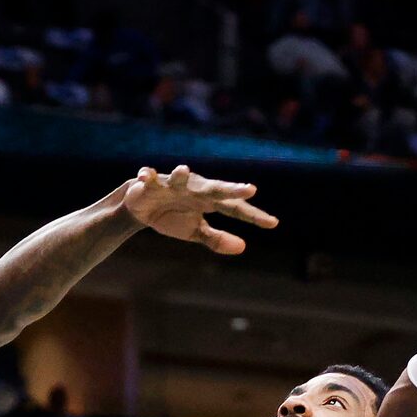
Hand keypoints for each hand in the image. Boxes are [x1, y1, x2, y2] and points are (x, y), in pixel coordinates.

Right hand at [121, 165, 277, 256]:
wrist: (144, 206)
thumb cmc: (174, 216)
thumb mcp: (196, 231)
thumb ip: (217, 239)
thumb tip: (243, 247)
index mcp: (208, 200)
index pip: (235, 208)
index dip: (253, 215)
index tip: (273, 223)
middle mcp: (195, 188)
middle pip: (216, 189)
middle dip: (231, 189)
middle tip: (250, 189)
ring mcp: (173, 184)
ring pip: (179, 177)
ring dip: (180, 174)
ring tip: (183, 169)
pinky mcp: (151, 184)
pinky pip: (149, 178)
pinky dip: (146, 176)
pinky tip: (145, 176)